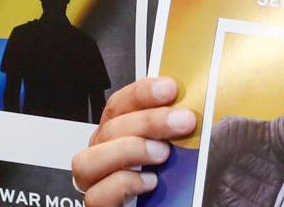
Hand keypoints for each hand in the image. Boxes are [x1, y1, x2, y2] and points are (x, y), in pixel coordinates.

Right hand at [72, 77, 196, 206]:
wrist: (188, 203)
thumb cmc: (188, 180)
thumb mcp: (191, 145)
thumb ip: (185, 122)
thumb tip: (195, 99)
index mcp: (123, 133)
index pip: (120, 104)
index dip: (142, 92)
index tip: (170, 89)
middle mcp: (106, 154)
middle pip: (109, 128)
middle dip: (148, 121)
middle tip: (182, 121)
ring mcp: (99, 181)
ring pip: (88, 161)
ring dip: (128, 150)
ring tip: (162, 153)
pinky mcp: (103, 205)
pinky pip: (97, 195)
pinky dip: (124, 184)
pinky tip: (150, 181)